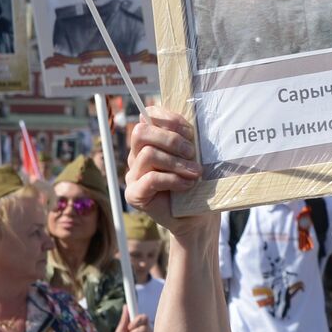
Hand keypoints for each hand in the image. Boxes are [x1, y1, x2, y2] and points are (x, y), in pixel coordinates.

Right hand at [125, 106, 211, 238]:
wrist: (197, 216)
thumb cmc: (198, 182)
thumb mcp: (196, 155)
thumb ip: (188, 137)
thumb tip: (191, 122)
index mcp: (150, 141)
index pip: (148, 116)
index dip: (169, 119)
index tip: (191, 132)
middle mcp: (137, 155)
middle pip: (141, 132)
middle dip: (171, 140)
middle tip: (192, 153)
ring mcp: (133, 175)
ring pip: (148, 154)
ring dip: (177, 163)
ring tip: (195, 173)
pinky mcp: (134, 195)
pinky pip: (150, 179)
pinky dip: (173, 180)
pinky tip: (187, 185)